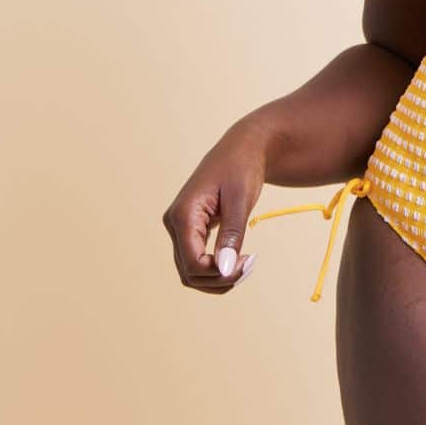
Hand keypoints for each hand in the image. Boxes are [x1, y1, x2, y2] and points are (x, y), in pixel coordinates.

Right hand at [162, 120, 268, 292]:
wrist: (244, 146)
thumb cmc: (242, 167)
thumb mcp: (241, 199)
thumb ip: (231, 234)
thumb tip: (225, 269)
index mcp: (183, 215)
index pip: (192, 262)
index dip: (218, 273)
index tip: (247, 263)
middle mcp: (175, 223)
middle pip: (189, 271)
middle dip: (220, 278)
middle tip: (250, 266)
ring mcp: (180, 227)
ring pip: (191, 270)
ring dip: (218, 277)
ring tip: (246, 265)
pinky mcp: (191, 229)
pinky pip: (197, 258)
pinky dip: (216, 267)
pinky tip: (238, 260)